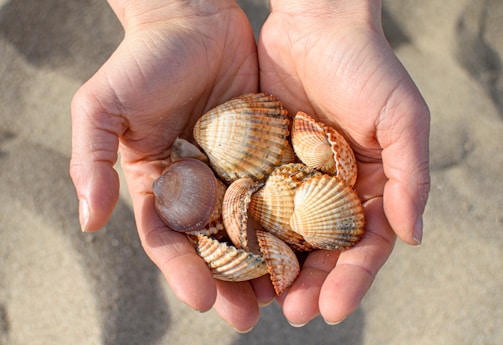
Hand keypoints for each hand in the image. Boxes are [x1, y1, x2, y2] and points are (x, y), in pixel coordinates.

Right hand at [70, 0, 268, 330]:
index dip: (183, 270)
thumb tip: (90, 221)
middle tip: (247, 317)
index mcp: (158, 183)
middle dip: (229, 281)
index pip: (169, 238)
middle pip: (213, 243)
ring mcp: (233, 170)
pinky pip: (279, 188)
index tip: (205, 300)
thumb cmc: (142, 60)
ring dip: (263, 262)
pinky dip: (289, 217)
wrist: (190, 17)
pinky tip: (307, 243)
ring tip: (283, 295)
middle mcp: (196, 184)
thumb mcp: (102, 108)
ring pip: (251, 225)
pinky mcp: (265, 151)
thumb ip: (92, 162)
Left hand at [258, 0, 429, 324]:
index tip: (330, 309)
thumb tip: (413, 236)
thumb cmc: (366, 66)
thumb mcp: (401, 117)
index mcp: (367, 187)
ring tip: (252, 299)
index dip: (350, 280)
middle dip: (306, 283)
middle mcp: (328, 190)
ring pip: (280, 234)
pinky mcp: (258, 162)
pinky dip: (240, 228)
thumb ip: (410, 176)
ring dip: (270, 268)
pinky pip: (248, 201)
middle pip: (319, 249)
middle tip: (288, 312)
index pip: (363, 245)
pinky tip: (227, 252)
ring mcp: (291, 179)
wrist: (315, 23)